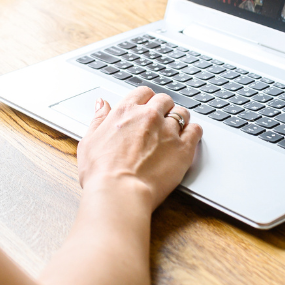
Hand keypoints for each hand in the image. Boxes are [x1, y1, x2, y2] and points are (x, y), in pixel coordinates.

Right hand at [76, 86, 201, 211]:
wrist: (119, 192)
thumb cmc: (101, 172)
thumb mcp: (89, 141)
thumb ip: (98, 119)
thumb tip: (102, 105)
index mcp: (126, 111)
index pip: (143, 92)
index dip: (146, 99)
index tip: (147, 106)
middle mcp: (149, 116)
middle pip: (164, 100)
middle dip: (163, 107)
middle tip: (161, 119)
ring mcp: (168, 131)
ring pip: (181, 113)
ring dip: (179, 118)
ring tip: (176, 129)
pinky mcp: (183, 148)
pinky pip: (196, 131)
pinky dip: (194, 132)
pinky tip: (190, 138)